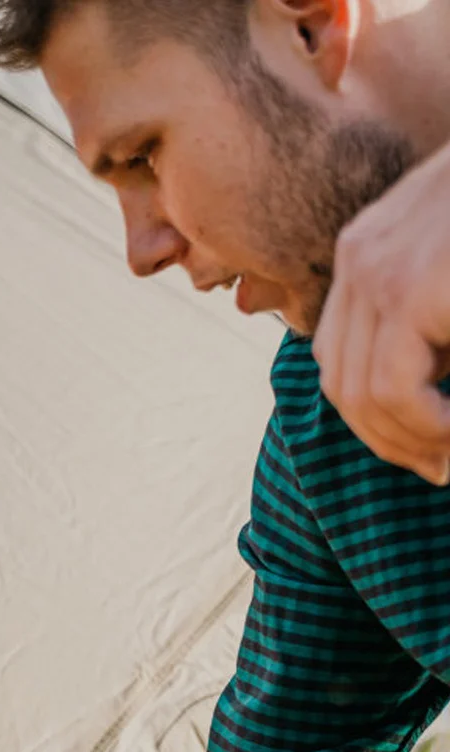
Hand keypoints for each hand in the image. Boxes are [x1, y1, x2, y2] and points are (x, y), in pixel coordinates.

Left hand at [313, 140, 449, 484]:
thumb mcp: (448, 272)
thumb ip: (429, 316)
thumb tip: (413, 389)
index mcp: (366, 250)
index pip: (340, 358)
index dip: (374, 417)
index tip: (424, 450)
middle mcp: (359, 258)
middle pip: (343, 385)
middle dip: (391, 443)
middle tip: (441, 474)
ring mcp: (379, 271)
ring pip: (365, 398)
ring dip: (414, 444)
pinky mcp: (409, 289)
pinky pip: (396, 389)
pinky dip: (430, 429)